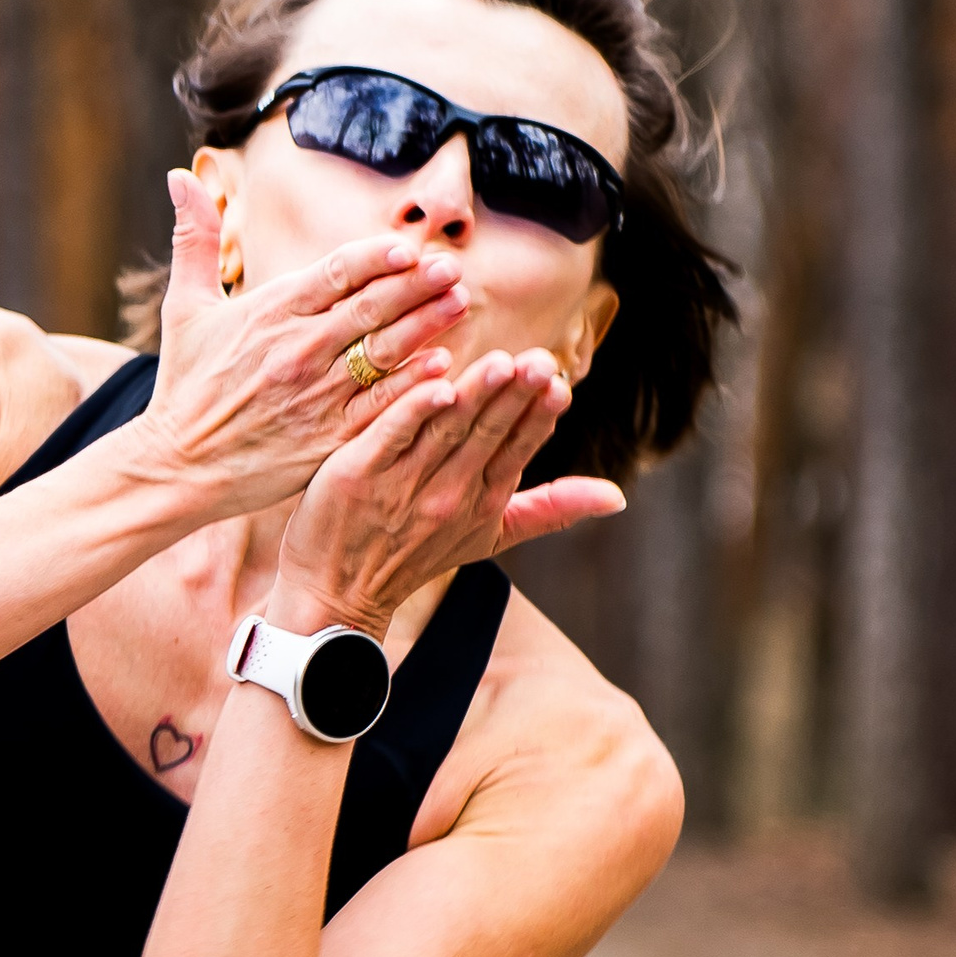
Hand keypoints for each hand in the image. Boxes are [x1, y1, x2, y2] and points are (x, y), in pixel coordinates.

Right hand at [135, 170, 470, 516]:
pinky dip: (412, 387)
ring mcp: (315, 395)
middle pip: (369, 307)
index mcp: (269, 312)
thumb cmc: (184, 385)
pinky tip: (442, 369)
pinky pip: (379, 407)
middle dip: (415, 285)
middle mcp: (297, 349)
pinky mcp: (326, 439)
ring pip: (382, 352)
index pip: (334, 272)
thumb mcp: (183, 308)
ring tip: (459, 303)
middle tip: (451, 268)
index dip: (375, 258)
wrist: (178, 466)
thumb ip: (193, 239)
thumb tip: (177, 177)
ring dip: (425, 326)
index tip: (408, 246)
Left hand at [267, 345, 624, 634]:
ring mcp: (403, 484)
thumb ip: (551, 509)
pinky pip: (393, 436)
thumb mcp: (490, 536)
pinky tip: (438, 385)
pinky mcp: (358, 474)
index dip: (538, 417)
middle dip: (517, 397)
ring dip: (477, 396)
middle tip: (542, 361)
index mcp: (482, 500)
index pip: (517, 449)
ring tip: (503, 363)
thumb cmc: (414, 556)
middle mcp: (448, 493)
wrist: (336, 595)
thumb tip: (618, 498)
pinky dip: (415, 411)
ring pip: (447, 431)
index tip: (560, 384)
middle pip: (489, 434)